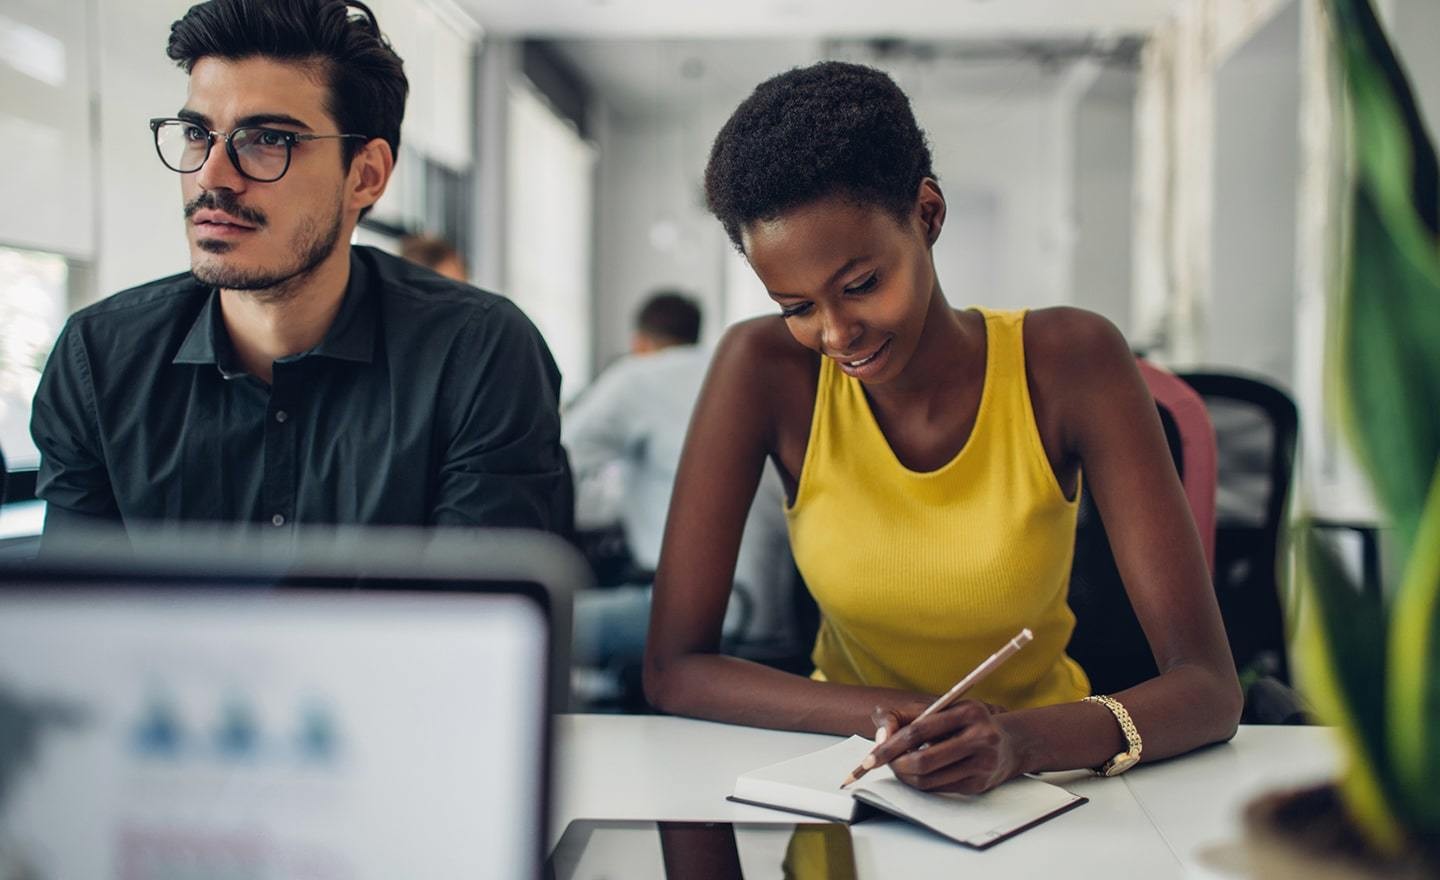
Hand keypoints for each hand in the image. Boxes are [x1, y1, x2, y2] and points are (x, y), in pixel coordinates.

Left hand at [866, 700, 1020, 794]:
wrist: (1007, 744)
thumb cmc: (962, 723)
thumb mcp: (937, 709)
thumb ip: (901, 716)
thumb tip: (881, 737)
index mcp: (967, 711)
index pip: (919, 729)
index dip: (890, 745)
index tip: (870, 758)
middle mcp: (981, 736)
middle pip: (923, 759)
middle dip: (896, 765)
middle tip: (881, 765)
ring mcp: (983, 763)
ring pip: (929, 779)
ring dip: (905, 777)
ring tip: (898, 767)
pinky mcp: (980, 784)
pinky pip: (939, 789)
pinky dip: (921, 784)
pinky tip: (917, 774)